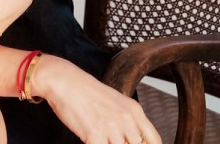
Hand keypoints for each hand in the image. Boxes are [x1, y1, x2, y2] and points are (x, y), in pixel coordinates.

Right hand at [33, 55, 162, 143]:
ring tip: (101, 138)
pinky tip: (92, 141)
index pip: (154, 140)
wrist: (65, 82)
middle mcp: (126, 119)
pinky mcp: (95, 134)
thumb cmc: (87, 92)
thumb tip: (134, 139)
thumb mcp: (116, 102)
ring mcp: (111, 127)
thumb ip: (128, 120)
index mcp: (134, 110)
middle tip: (111, 140)